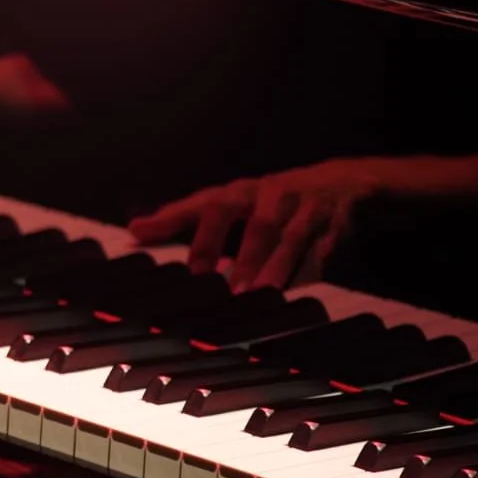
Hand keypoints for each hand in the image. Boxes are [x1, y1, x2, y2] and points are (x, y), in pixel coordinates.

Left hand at [127, 158, 391, 290]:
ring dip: (269, 266)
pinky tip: (294, 290)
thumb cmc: (271, 203)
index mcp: (238, 191)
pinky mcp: (332, 222)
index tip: (149, 241)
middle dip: (224, 248)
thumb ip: (183, 221)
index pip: (202, 204)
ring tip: (254, 293)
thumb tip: (135, 230)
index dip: (173, 219)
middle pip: (241, 216)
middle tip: (209, 282)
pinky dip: (306, 269)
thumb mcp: (230, 207)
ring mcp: (302, 205)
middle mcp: (267, 193)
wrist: (343, 184)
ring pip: (284, 236)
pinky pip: (318, 248)